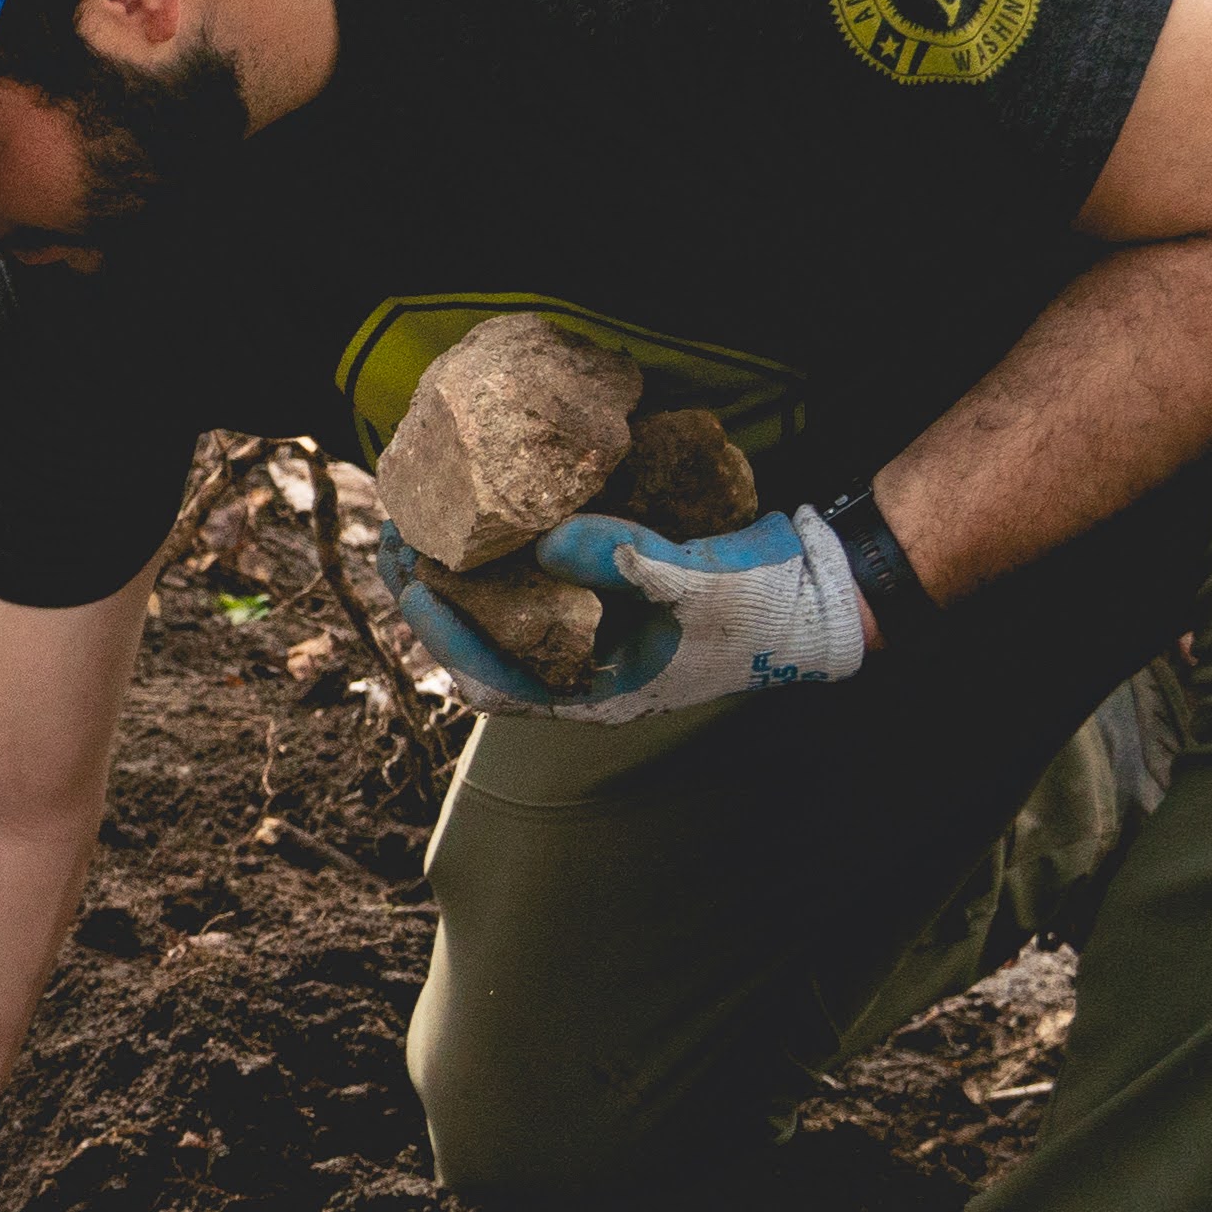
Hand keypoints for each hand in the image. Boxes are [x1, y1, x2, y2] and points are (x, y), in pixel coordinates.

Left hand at [382, 513, 864, 722]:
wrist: (815, 592)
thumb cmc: (760, 604)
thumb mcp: (694, 582)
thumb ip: (622, 562)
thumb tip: (545, 540)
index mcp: (594, 693)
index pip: (494, 682)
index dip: (446, 640)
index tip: (413, 589)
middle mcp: (581, 669)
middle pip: (482, 644)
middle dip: (434, 597)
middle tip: (395, 543)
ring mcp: (590, 634)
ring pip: (499, 612)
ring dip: (457, 573)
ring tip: (416, 525)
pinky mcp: (602, 596)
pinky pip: (533, 584)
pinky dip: (501, 556)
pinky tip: (478, 517)